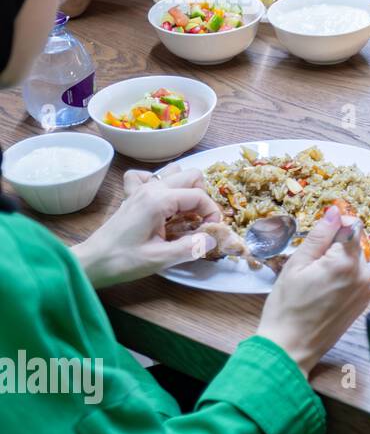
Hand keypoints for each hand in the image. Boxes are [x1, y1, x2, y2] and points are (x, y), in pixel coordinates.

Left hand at [73, 168, 221, 287]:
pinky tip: (160, 201)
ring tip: (184, 211)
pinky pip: (147, 176)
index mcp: (159, 201)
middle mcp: (151, 188)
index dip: (212, 213)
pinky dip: (159, 183)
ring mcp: (140, 189)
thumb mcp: (160, 259)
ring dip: (185, 188)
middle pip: (191, 175)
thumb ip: (191, 247)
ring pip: (173, 171)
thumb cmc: (122, 261)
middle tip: (199, 221)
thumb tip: (214, 238)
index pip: (199, 196)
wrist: (91, 262)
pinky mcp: (132, 195)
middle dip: (203, 197)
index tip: (210, 231)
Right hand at [257, 206, 369, 377]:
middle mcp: (363, 273)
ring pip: (354, 260)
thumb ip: (319, 235)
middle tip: (309, 266)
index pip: (351, 225)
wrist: (291, 346)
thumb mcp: (297, 265)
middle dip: (333, 247)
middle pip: (353, 243)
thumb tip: (335, 211)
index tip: (319, 234)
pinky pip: (356, 277)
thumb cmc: (287, 306)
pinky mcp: (365, 300)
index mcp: (346, 261)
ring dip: (338, 262)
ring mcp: (366, 288)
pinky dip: (343, 277)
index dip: (334, 225)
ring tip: (314, 281)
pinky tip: (324, 291)